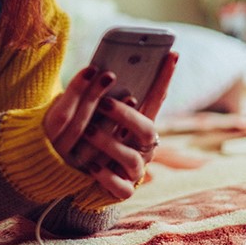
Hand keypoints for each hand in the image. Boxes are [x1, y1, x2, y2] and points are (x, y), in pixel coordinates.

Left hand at [43, 52, 177, 198]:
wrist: (75, 177)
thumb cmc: (85, 140)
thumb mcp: (89, 115)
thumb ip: (97, 97)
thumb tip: (95, 70)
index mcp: (137, 124)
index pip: (156, 98)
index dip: (164, 78)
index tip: (171, 53)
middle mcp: (142, 146)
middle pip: (147, 129)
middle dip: (125, 115)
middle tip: (102, 102)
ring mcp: (134, 169)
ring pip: (133, 158)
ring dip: (110, 143)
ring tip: (88, 131)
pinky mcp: (123, 190)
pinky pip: (121, 186)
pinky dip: (106, 177)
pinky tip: (90, 168)